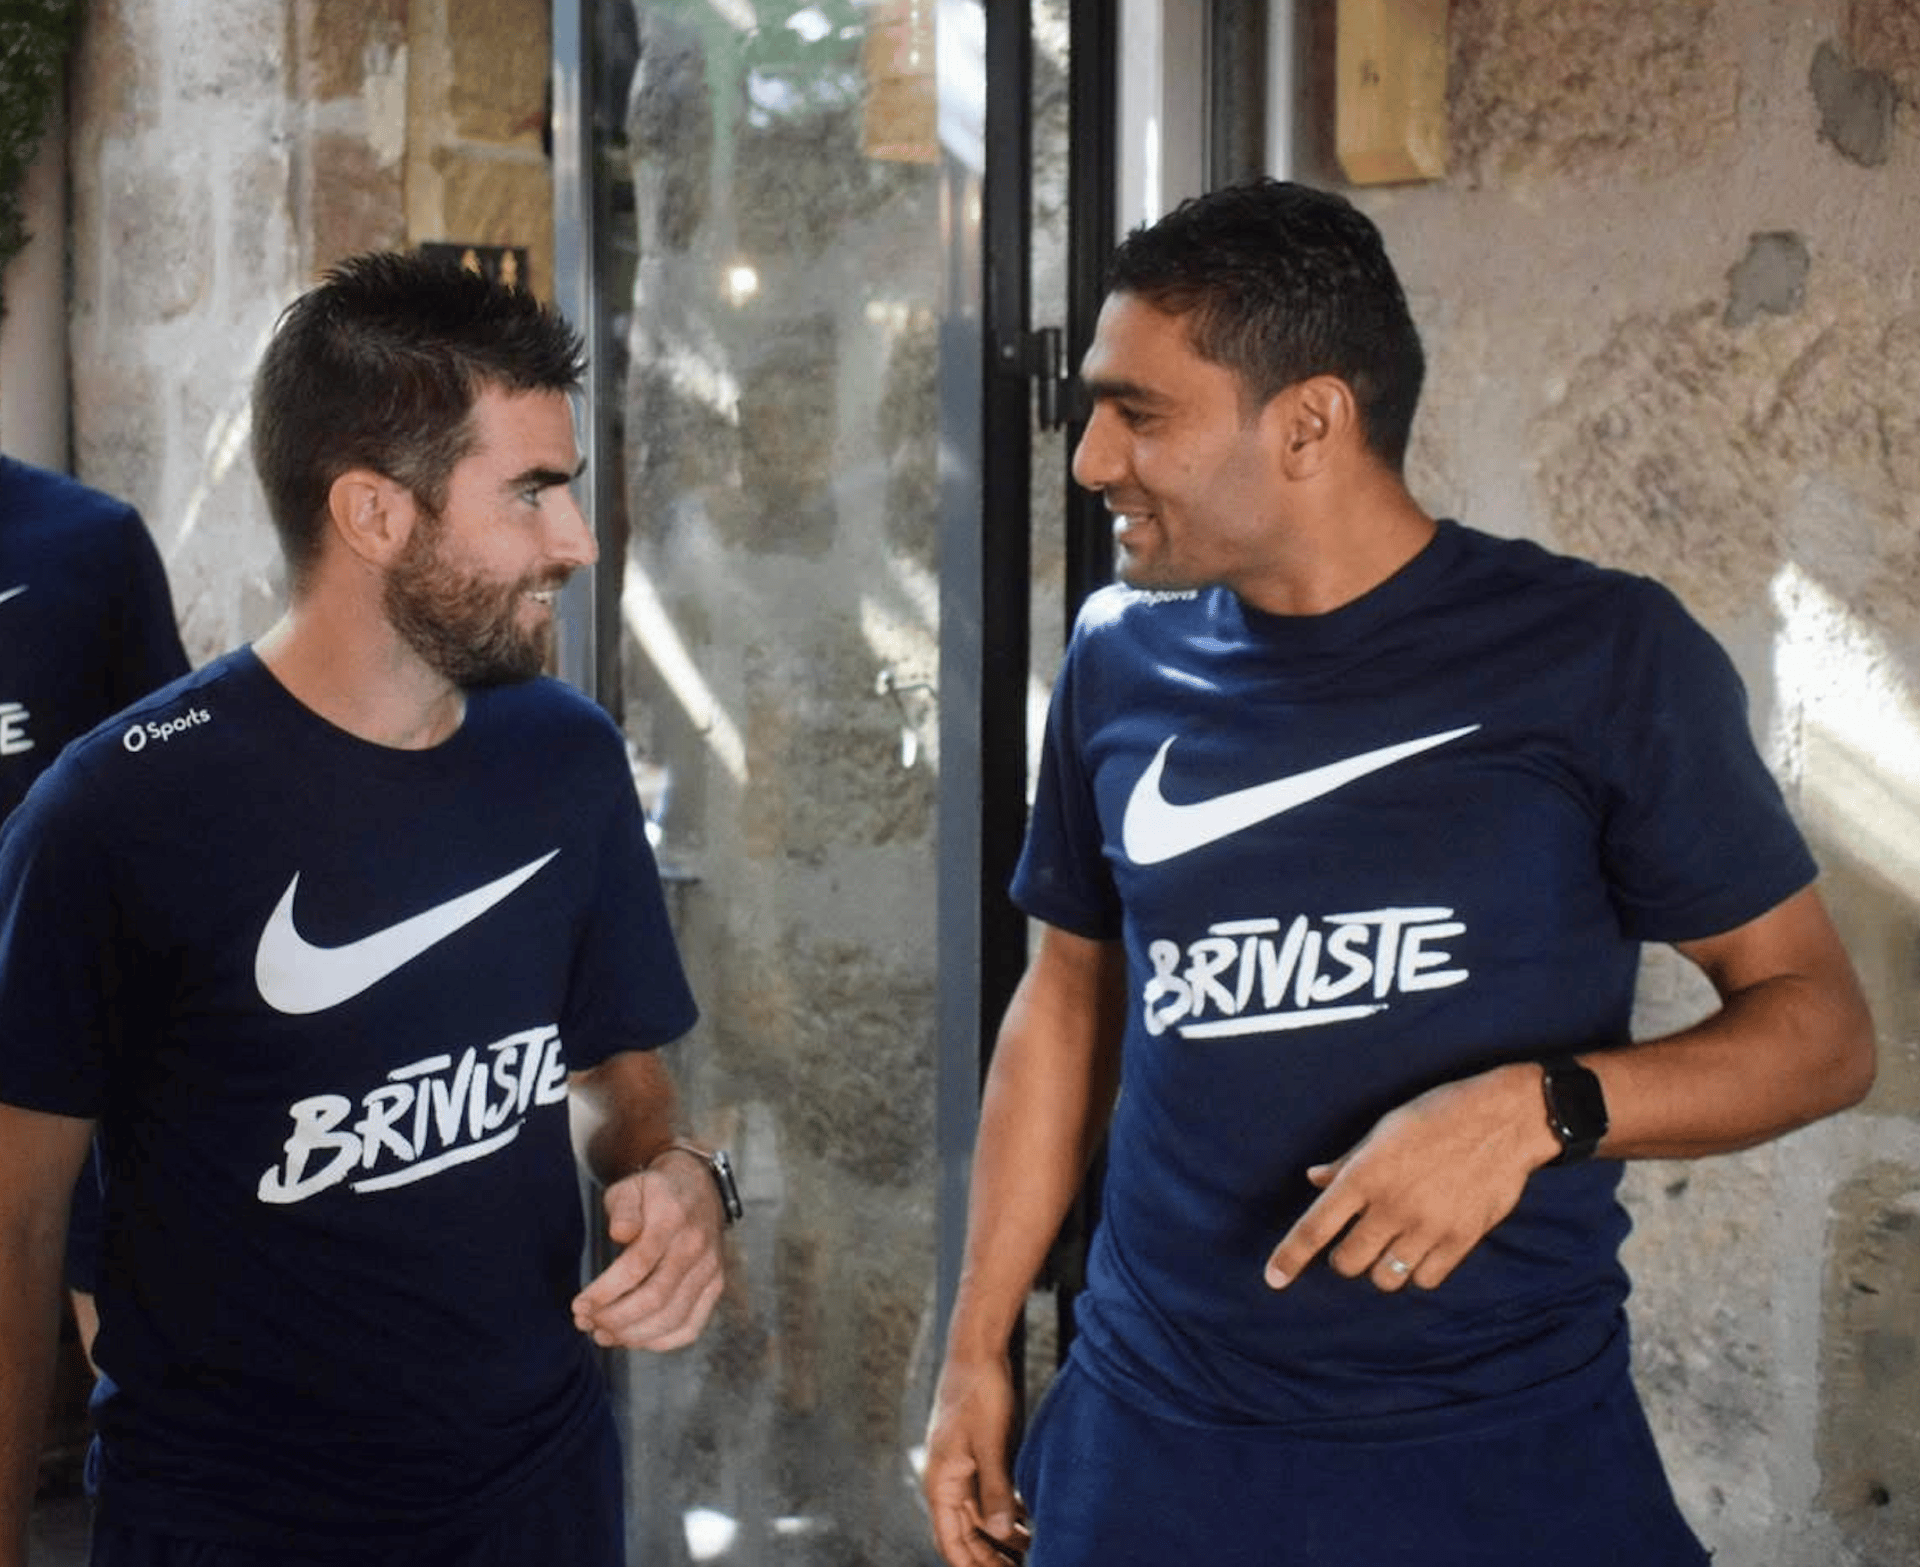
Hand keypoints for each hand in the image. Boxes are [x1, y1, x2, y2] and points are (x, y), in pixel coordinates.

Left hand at [571, 1149, 724, 1349]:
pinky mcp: (715, 1286)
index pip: (637, 1265)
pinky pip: (691, 1327)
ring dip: (632, 1335)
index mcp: (673, 1219)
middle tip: (586, 1323)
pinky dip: (660, 1342)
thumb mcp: (632, 1186)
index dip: (605, 1292)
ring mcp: (710, 1269)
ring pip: (672, 1318)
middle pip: (655, 1298)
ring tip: (602, 1334)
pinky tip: (633, 1339)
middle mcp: (696, 1247)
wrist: (699, 1188)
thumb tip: (620, 1233)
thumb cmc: (655, 1192)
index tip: (580, 1305)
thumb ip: (623, 1208)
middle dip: (614, 1318)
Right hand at [923, 1355, 1031, 1566]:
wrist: (977, 1351)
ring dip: (1003, 1536)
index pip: (950, 1541)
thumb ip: (994, 1489)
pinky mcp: (978, 1455)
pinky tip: (1031, 1519)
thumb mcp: (990, 1443)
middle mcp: (949, 1480)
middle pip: (966, 1534)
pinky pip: (990, 1494)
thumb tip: (1000, 1531)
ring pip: (981, 1516)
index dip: (971, 1566)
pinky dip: (1008, 1510)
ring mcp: (963, 1468)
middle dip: (990, 1558)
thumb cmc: (978, 1393)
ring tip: (1033, 1551)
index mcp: (942, 1481)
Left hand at [1263, 1063, 1558, 1292]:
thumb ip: (1347, 1161)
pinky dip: (1416, 1272)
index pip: (1316, 1226)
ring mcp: (1429, 1226)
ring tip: (1390, 1245)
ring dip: (1380, 1267)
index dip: (1290, 1256)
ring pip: (1385, 1278)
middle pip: (1347, 1263)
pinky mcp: (1461, 1240)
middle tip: (1355, 1241)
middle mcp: (1393, 1205)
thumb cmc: (1437, 1115)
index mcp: (1366, 1174)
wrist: (1505, 1120)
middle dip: (1343, 1258)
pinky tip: (1420, 1249)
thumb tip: (1313, 1179)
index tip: (1272, 1279)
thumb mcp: (1384, 1129)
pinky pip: (1425, 1280)